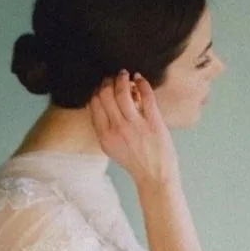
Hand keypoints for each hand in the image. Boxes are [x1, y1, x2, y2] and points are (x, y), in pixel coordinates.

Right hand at [88, 69, 179, 186]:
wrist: (155, 176)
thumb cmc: (134, 162)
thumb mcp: (111, 148)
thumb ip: (104, 128)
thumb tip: (99, 105)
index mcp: (105, 135)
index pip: (94, 104)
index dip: (97, 90)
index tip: (102, 86)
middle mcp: (117, 128)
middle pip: (106, 94)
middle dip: (108, 81)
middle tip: (113, 78)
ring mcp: (135, 125)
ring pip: (123, 92)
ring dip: (123, 79)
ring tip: (125, 75)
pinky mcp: (153, 122)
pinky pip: (146, 96)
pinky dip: (142, 83)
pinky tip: (140, 79)